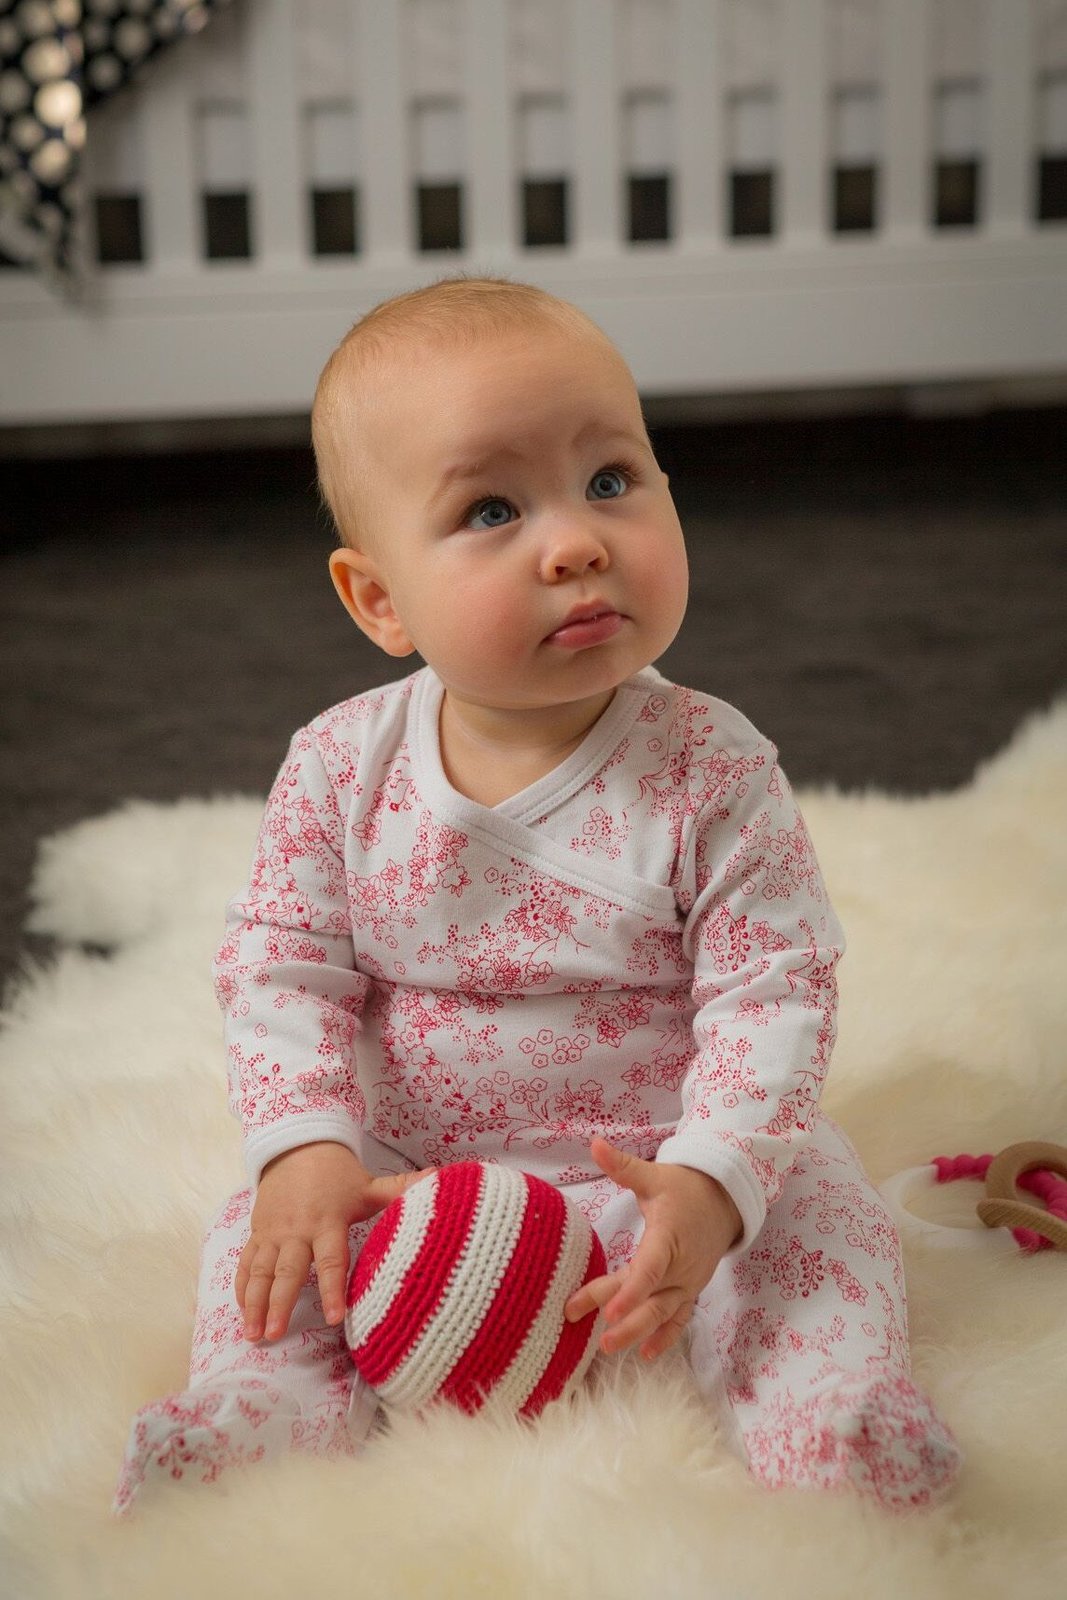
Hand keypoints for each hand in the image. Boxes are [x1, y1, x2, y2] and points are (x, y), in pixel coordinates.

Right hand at [236, 1141, 430, 1342]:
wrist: (297, 1147)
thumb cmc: (338, 1175)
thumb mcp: (368, 1184)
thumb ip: (400, 1188)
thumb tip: (439, 1179)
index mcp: (327, 1222)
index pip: (332, 1259)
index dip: (334, 1288)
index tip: (336, 1318)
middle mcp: (297, 1231)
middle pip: (287, 1271)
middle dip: (280, 1303)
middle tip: (276, 1334)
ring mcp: (273, 1233)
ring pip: (260, 1271)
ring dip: (254, 1303)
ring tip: (253, 1334)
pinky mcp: (258, 1233)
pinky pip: (245, 1262)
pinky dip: (241, 1287)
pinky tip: (241, 1312)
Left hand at [564, 1136, 741, 1359]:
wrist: (725, 1199)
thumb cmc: (685, 1187)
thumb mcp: (654, 1174)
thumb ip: (623, 1166)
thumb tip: (594, 1144)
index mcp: (668, 1237)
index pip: (648, 1269)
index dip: (628, 1292)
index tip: (607, 1311)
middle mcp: (681, 1266)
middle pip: (651, 1296)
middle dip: (625, 1318)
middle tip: (598, 1337)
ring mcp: (688, 1281)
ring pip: (664, 1312)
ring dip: (640, 1332)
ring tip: (612, 1349)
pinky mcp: (690, 1290)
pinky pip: (679, 1317)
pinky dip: (665, 1336)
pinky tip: (646, 1355)